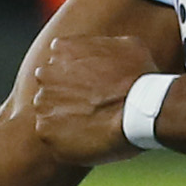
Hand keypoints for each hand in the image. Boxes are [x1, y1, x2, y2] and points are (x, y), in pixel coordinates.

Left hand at [32, 35, 160, 165]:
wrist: (142, 111)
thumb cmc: (140, 77)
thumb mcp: (129, 45)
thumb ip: (104, 45)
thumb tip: (104, 48)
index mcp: (62, 50)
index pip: (59, 60)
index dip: (77, 74)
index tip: (92, 85)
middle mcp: (46, 74)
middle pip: (50, 85)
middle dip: (66, 95)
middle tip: (92, 106)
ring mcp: (43, 104)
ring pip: (50, 111)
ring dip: (65, 118)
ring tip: (92, 125)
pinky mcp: (45, 132)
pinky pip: (52, 136)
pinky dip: (66, 140)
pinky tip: (88, 139)